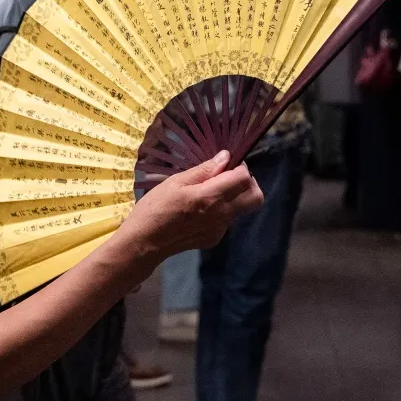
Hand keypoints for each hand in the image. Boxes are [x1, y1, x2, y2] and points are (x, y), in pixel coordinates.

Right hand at [118, 151, 262, 262]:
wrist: (144, 243)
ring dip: (232, 197)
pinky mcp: (214, 239)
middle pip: (256, 198)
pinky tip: (198, 210)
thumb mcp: (175, 182)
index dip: (239, 167)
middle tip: (229, 177)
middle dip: (248, 184)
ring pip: (241, 208)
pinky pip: (227, 220)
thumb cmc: (155, 208)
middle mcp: (221, 215)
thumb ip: (204, 170)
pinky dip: (220, 210)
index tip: (226, 164)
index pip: (244, 179)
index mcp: (210, 197)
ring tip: (206, 193)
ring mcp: (220, 230)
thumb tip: (225, 157)